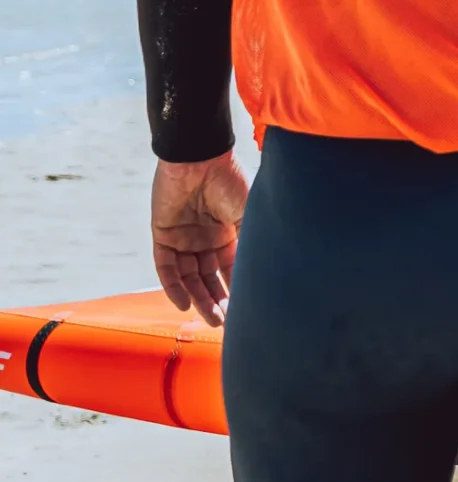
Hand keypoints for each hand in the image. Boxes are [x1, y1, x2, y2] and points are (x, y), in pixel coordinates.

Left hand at [152, 155, 249, 327]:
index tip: (246, 309)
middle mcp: (206, 238)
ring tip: (210, 318)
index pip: (232, 267)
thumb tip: (270, 270)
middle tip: (225, 322)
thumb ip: (253, 241)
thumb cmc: (229, 181)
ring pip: (190, 276)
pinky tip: (184, 304)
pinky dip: (174, 286)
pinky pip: (167, 267)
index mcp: (229, 231)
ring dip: (199, 298)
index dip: (238, 287)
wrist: (199, 159)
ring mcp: (184, 237)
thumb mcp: (248, 214)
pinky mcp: (163, 235)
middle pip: (210, 276)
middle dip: (217, 299)